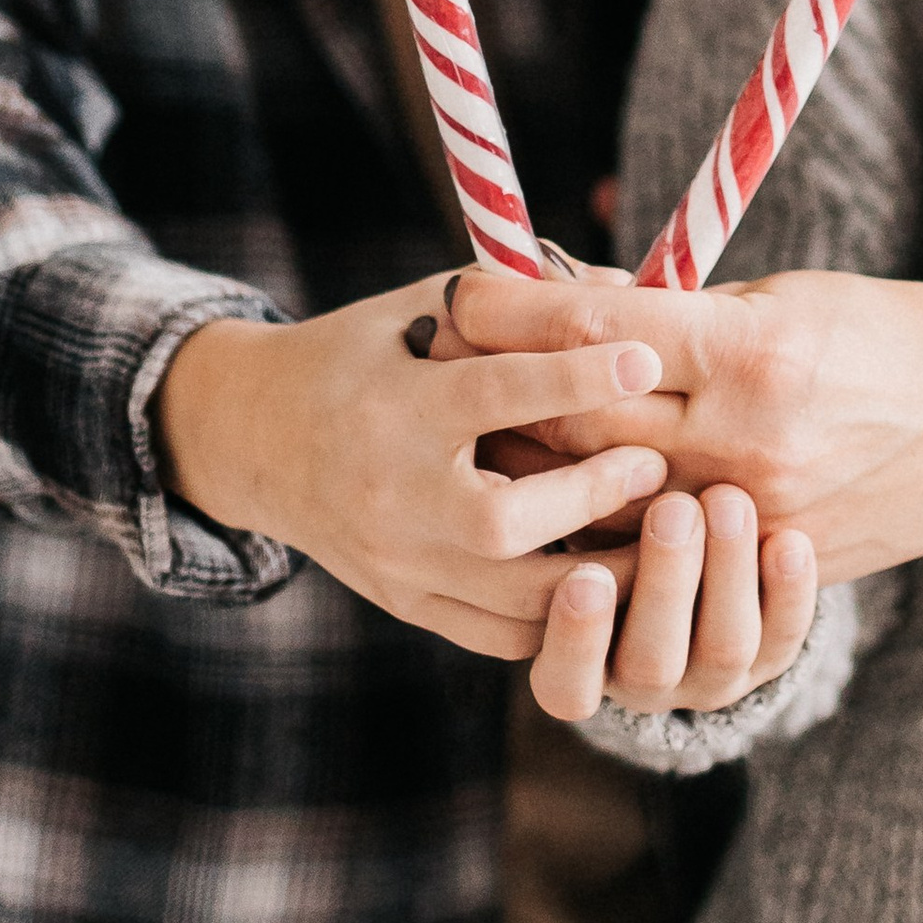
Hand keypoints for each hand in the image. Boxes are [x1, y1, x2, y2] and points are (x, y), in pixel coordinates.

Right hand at [155, 278, 675, 658]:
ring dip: (601, 574)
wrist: (258, 439)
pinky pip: (499, 635)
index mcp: (394, 407)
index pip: (492, 394)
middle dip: (592, 496)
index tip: (648, 360)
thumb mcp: (423, 304)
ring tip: (665, 537)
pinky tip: (614, 579)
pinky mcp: (408, 605)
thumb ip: (519, 295)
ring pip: (512, 600)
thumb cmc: (362, 353)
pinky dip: (563, 615)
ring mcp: (398, 562)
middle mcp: (392, 494)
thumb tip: (625, 287)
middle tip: (659, 464)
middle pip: (503, 523)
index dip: (576, 377)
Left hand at [444, 264, 922, 582]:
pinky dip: (600, 532)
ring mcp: (758, 517)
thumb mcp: (783, 294)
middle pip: (581, 424)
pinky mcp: (770, 566)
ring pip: (604, 505)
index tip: (461, 287)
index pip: (600, 331)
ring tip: (482, 434)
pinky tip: (554, 511)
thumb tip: (570, 296)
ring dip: (535, 468)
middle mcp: (747, 442)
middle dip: (503, 388)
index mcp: (753, 351)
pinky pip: (660, 558)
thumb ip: (679, 308)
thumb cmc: (889, 328)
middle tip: (444, 357)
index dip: (516, 310)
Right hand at [529, 486, 816, 725]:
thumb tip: (530, 436)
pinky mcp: (772, 652)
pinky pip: (787, 635)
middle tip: (672, 509)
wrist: (699, 544)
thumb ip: (558, 503)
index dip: (577, 639)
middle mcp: (643, 677)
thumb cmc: (606, 518)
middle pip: (651, 661)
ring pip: (723, 646)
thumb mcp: (575, 522)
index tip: (587, 577)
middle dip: (664, 583)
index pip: (565, 682)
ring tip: (727, 500)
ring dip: (726, 571)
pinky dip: (790, 590)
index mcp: (578, 663)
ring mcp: (711, 671)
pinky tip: (788, 539)